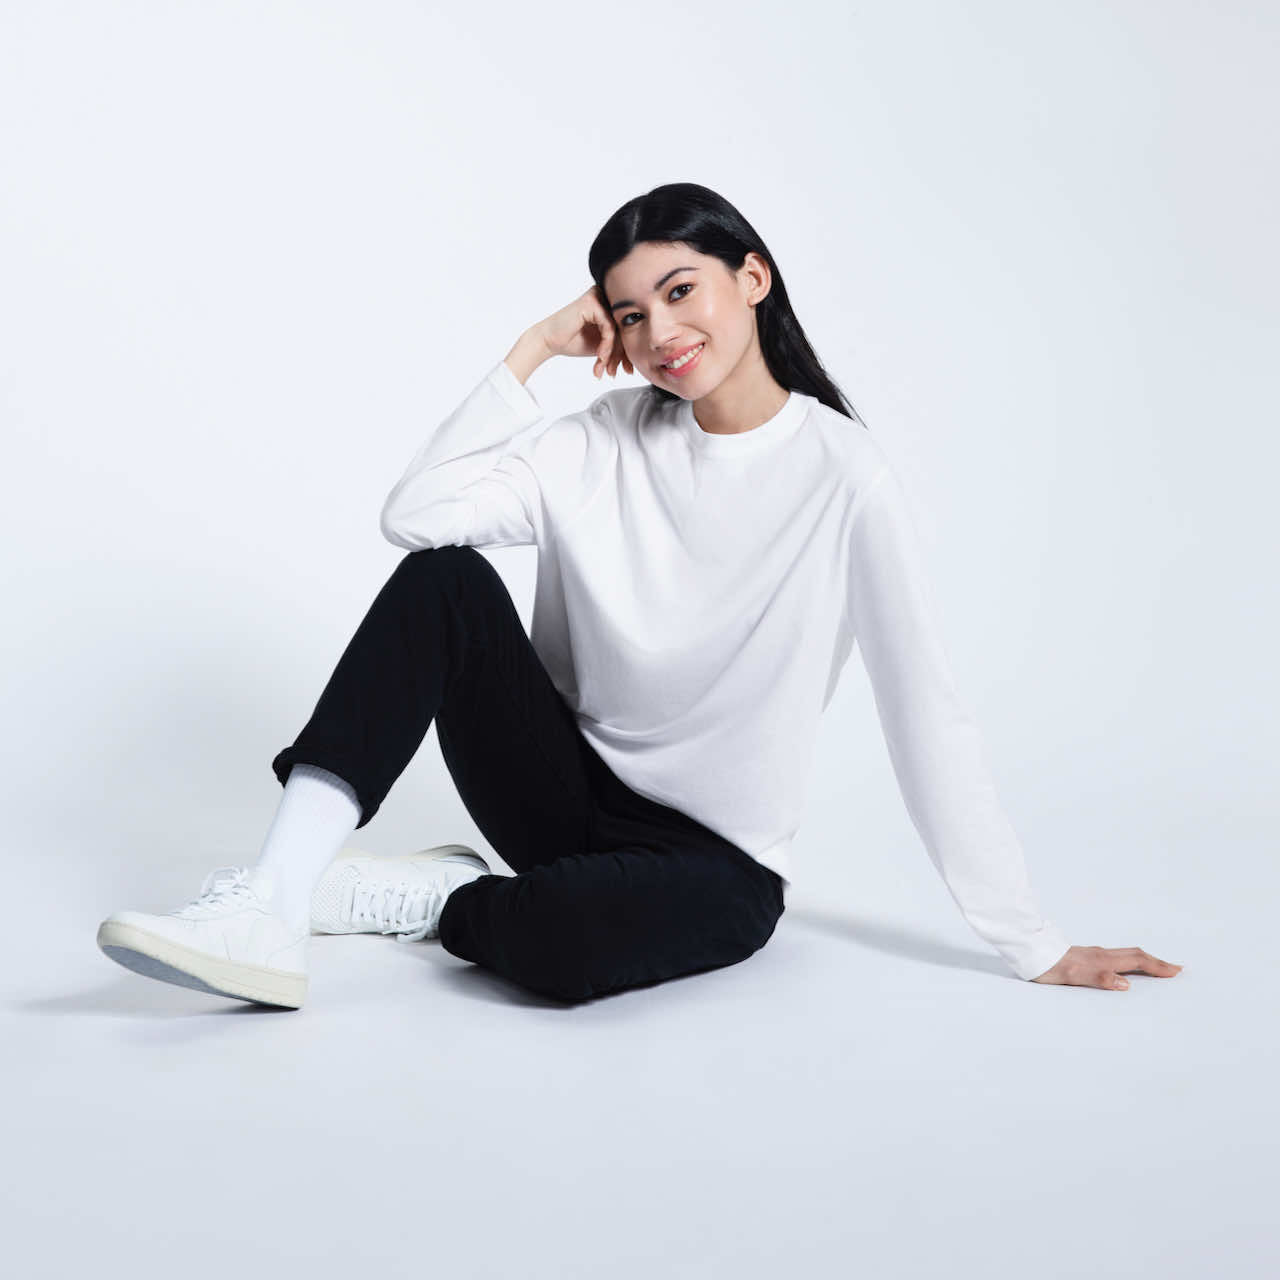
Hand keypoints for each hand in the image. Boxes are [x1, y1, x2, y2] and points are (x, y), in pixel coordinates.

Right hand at [531, 285, 633, 379]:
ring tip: (604, 367)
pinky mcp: (592, 302)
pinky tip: (599, 355)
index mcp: (610, 305)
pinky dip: (606, 345)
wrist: (550, 341)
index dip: (627, 353)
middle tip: (615, 373)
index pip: (627, 329)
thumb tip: (638, 358)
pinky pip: (609, 327)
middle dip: (621, 356)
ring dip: (612, 353)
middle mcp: (606, 297)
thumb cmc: (573, 341)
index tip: (626, 370)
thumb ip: (619, 345)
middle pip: (625, 329)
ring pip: (618, 330)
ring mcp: (599, 297)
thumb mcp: (602, 346)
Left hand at [1031, 945, 1182, 989]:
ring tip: (1157, 968)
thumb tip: (1126, 985)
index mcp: (1102, 960)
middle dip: (1157, 962)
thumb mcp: (1073, 976)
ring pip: (1125, 955)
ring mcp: (1093, 954)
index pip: (1136, 961)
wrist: (1030, 953)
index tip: (1176, 971)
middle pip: (1135, 955)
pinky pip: (1115, 958)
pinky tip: (1125, 969)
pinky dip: (1129, 962)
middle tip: (1175, 969)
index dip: (1157, 966)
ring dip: (1144, 961)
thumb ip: (1100, 978)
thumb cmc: (1049, 967)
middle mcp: (1100, 954)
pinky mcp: (1085, 957)